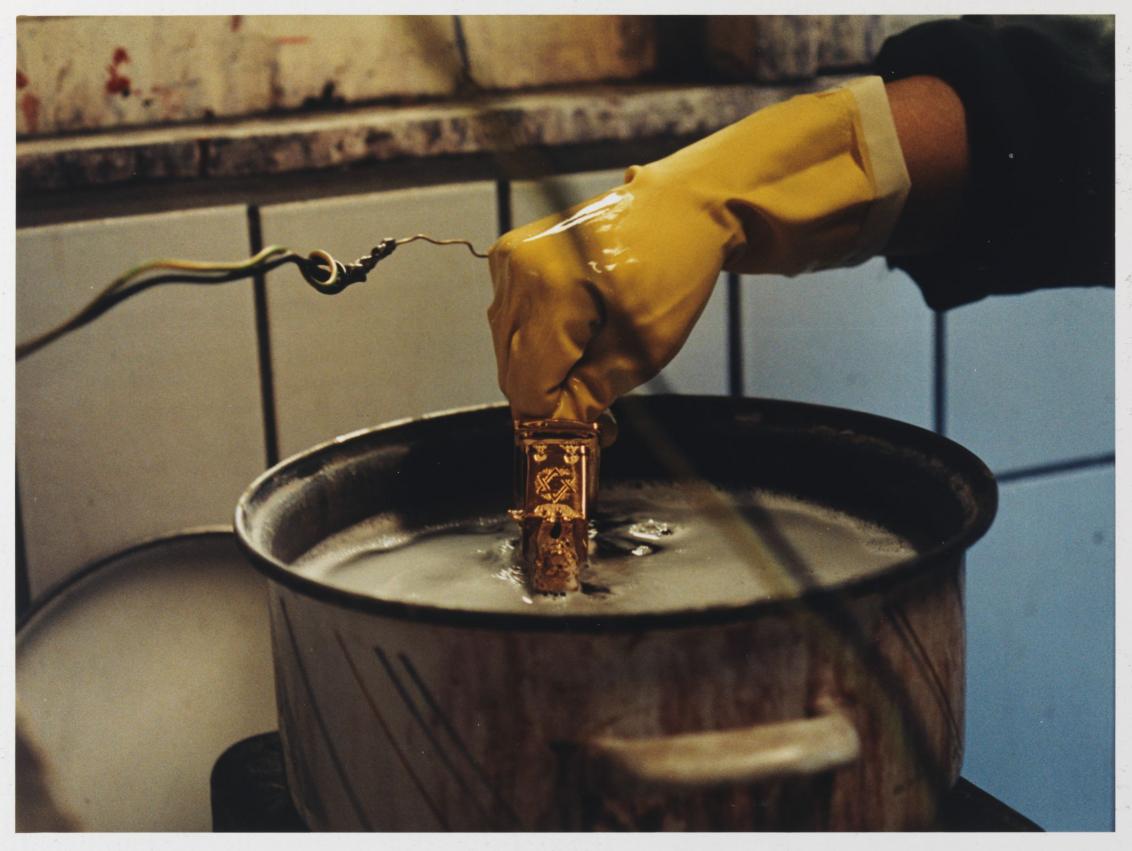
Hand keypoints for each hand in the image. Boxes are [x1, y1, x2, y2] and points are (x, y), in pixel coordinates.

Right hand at [488, 77, 909, 422]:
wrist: (676, 209)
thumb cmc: (671, 272)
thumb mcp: (644, 349)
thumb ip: (592, 395)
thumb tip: (560, 430)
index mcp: (548, 291)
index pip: (527, 387)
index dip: (553, 422)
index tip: (585, 441)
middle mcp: (515, 273)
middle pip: (513, 371)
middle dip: (551, 400)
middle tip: (599, 419)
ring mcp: (507, 262)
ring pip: (509, 351)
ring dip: (545, 374)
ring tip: (594, 378)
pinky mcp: (509, 259)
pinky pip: (512, 323)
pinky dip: (540, 343)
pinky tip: (578, 342)